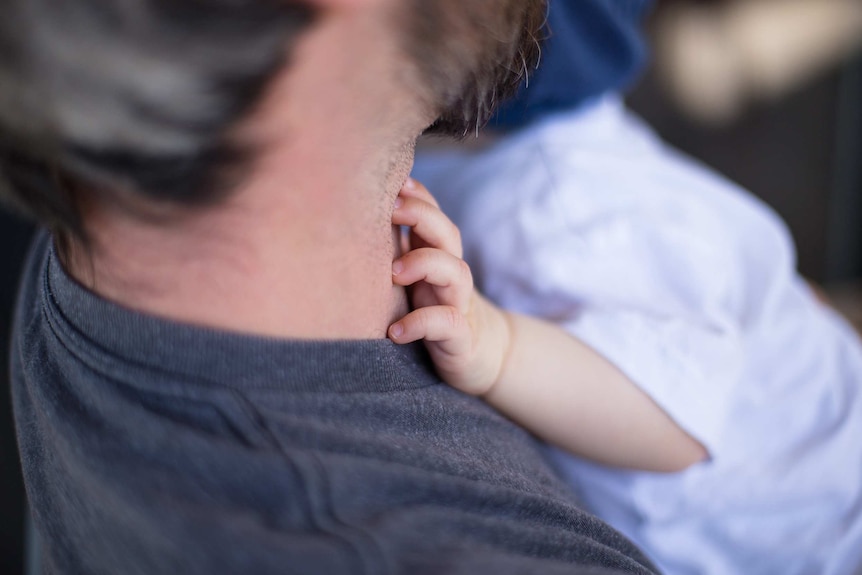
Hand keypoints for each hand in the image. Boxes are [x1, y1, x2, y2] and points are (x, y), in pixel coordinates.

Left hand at [388, 178, 511, 396]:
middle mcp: (450, 274)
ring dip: (425, 264)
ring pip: (456, 272)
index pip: (433, 215)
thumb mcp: (414, 278)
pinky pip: (447, 323)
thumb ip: (393, 250)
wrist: (478, 355)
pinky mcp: (460, 337)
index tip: (393, 184)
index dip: (417, 196)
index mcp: (436, 256)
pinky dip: (421, 323)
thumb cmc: (432, 311)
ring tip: (394, 272)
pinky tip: (395, 331)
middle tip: (390, 210)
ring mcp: (458, 303)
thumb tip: (350, 220)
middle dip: (422, 215)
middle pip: (448, 234)